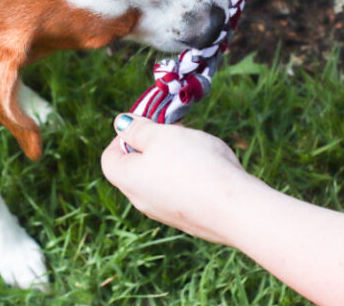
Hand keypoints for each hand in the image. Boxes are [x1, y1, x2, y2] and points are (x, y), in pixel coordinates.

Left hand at [101, 114, 263, 245]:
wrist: (234, 209)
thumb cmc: (193, 165)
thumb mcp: (160, 135)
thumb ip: (138, 129)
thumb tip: (121, 125)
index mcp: (128, 180)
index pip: (109, 158)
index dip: (122, 136)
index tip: (145, 124)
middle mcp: (142, 201)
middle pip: (136, 168)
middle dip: (152, 144)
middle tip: (174, 131)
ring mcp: (166, 213)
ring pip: (160, 179)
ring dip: (173, 159)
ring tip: (196, 146)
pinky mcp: (190, 219)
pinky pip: (181, 191)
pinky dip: (189, 176)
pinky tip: (211, 167)